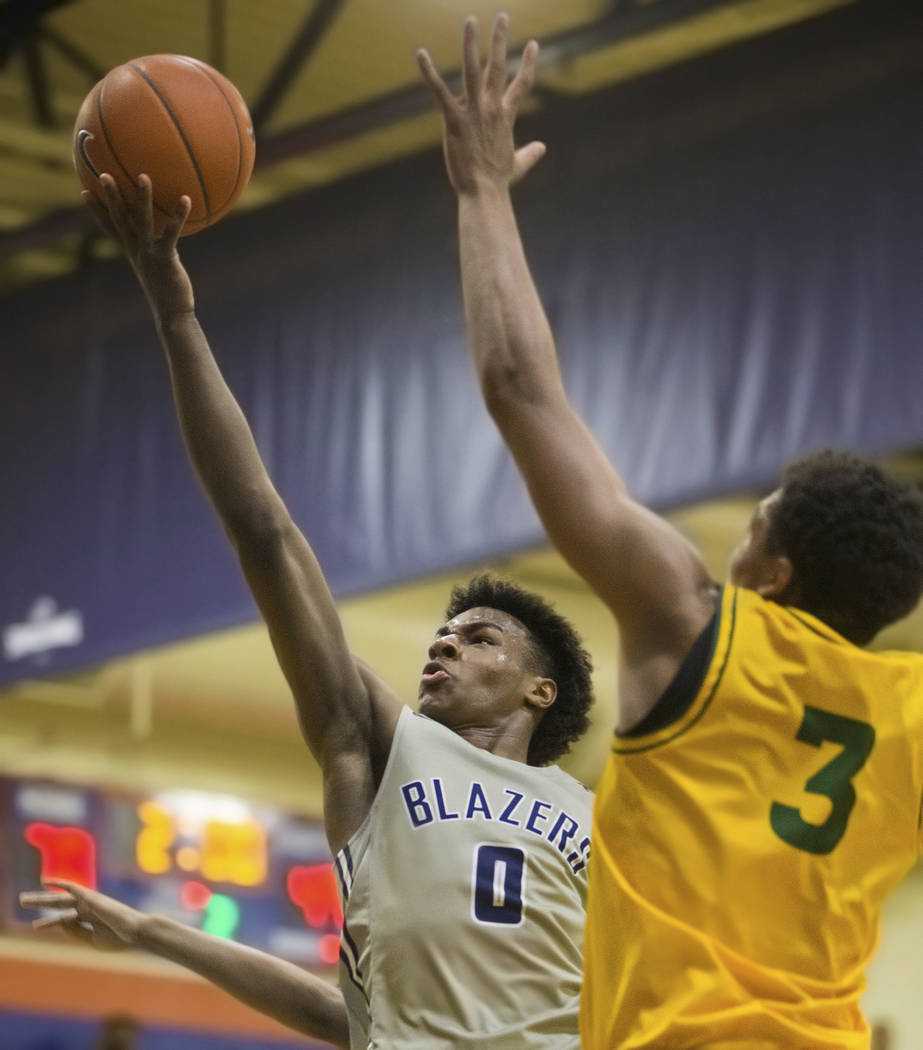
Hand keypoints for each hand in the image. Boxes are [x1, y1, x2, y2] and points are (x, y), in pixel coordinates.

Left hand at [19, 879, 142, 951]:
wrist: (135, 932)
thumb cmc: (118, 939)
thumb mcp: (92, 939)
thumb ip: (75, 931)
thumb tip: (59, 921)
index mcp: (90, 919)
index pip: (65, 919)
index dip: (49, 922)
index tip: (36, 925)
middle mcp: (88, 907)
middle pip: (58, 905)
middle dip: (41, 903)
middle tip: (22, 901)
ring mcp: (89, 902)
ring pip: (59, 899)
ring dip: (41, 898)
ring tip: (22, 899)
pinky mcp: (91, 897)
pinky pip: (72, 888)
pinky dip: (59, 883)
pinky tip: (45, 881)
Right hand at [86, 173, 194, 321]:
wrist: (171, 314)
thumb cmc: (168, 292)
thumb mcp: (160, 270)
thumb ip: (160, 254)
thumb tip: (167, 245)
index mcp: (132, 252)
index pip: (110, 227)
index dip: (97, 210)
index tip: (85, 191)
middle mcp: (136, 250)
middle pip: (119, 218)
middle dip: (110, 196)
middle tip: (102, 174)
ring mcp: (148, 253)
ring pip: (141, 220)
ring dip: (141, 197)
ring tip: (143, 176)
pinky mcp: (164, 259)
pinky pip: (170, 233)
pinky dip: (178, 216)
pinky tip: (186, 199)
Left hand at [417, 14, 544, 195]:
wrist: (484, 193)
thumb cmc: (498, 182)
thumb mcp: (517, 165)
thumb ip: (530, 153)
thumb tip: (542, 148)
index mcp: (506, 116)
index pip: (521, 85)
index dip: (528, 63)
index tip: (534, 44)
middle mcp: (492, 109)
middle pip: (498, 67)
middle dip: (500, 40)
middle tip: (501, 15)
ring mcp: (473, 112)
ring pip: (472, 71)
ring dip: (471, 44)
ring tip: (470, 20)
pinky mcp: (454, 121)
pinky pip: (440, 92)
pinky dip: (429, 73)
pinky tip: (420, 54)